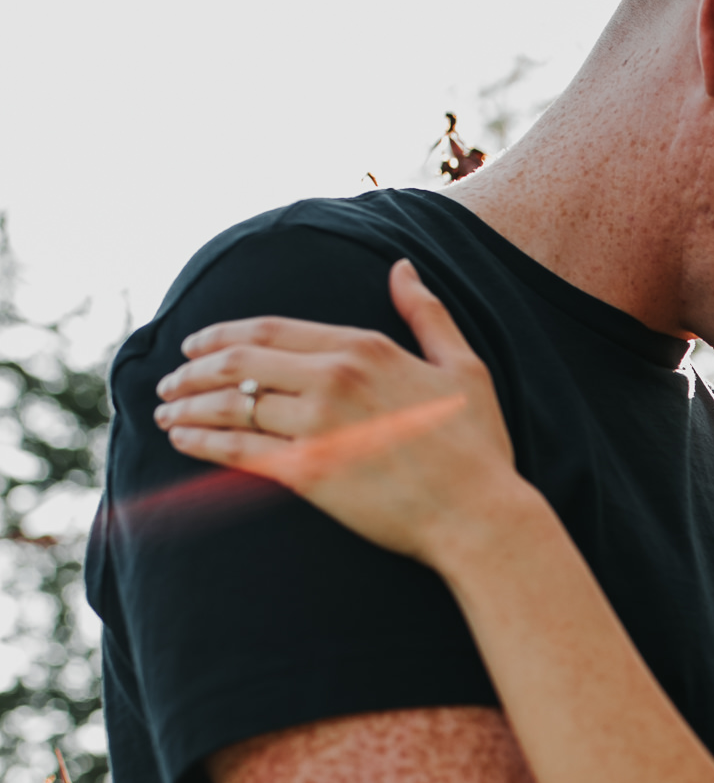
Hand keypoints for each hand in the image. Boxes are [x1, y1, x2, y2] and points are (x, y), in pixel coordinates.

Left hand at [154, 261, 517, 563]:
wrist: (479, 514)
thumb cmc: (477, 446)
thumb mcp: (463, 366)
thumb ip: (427, 314)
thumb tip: (403, 268)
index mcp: (363, 347)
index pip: (271, 329)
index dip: (222, 334)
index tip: (196, 343)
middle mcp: (333, 378)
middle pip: (239, 361)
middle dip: (193, 368)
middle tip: (169, 380)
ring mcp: (317, 425)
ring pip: (231, 404)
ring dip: (188, 405)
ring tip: (165, 412)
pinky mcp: (307, 472)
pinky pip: (239, 450)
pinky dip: (203, 442)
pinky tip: (183, 440)